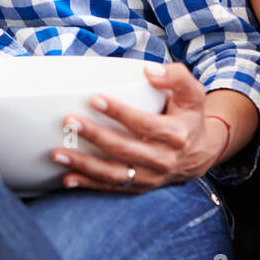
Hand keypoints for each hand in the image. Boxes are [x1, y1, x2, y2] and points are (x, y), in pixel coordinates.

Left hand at [52, 62, 220, 192]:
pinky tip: (68, 178)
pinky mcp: (141, 187)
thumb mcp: (192, 93)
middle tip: (69, 122)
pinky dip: (89, 184)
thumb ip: (176, 76)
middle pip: (124, 149)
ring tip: (58, 153)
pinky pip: (113, 188)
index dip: (119, 112)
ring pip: (114, 174)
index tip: (94, 99)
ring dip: (84, 165)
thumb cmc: (189, 116)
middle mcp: (163, 159)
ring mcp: (151, 177)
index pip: (144, 124)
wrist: (201, 153)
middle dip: (95, 136)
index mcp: (176, 135)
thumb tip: (149, 71)